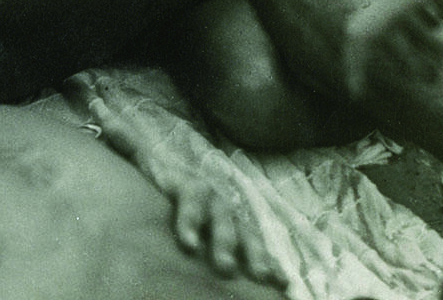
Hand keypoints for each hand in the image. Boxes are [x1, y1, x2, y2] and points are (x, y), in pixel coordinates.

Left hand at [95, 110, 284, 286]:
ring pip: (245, 232)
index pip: (191, 196)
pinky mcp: (244, 235)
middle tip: (221, 265)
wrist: (189, 190)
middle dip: (224, 240)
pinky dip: (272, 263)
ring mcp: (231, 216)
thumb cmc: (160, 177)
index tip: (188, 243)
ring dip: (253, 253)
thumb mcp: (141, 159)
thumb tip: (96, 104)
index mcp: (188, 184)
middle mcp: (213, 198)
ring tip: (258, 275)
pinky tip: (281, 282)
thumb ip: (122, 138)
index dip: (191, 217)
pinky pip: (259, 246)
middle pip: (223, 216)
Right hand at [166, 177, 284, 285]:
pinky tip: (189, 242)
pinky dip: (190, 222)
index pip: (254, 244)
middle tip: (261, 276)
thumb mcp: (199, 227)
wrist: (159, 159)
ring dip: (225, 242)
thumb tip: (226, 278)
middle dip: (255, 254)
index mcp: (231, 221)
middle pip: (244, 232)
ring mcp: (207, 194)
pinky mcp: (184, 183)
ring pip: (221, 217)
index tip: (283, 283)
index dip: (268, 262)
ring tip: (226, 267)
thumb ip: (214, 250)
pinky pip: (190, 201)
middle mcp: (224, 207)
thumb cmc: (180, 203)